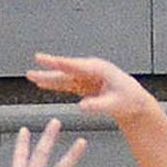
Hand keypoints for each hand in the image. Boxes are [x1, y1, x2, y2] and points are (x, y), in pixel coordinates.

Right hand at [26, 53, 152, 126]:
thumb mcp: (115, 105)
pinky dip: (55, 85)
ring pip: (64, 77)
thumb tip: (81, 107)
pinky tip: (43, 85)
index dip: (60, 63)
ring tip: (31, 76)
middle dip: (49, 67)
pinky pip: (67, 84)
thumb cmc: (129, 100)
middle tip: (34, 63)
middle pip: (66, 69)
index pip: (75, 66)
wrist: (135, 102)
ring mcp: (87, 77)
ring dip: (48, 77)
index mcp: (99, 70)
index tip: (47, 59)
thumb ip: (98, 106)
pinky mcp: (85, 85)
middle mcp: (90, 70)